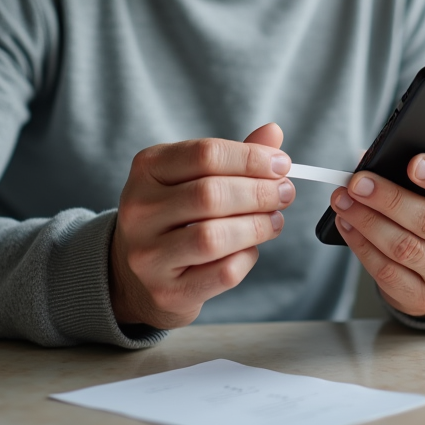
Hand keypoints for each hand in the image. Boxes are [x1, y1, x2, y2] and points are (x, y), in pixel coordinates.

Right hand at [109, 123, 294, 328]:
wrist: (140, 274)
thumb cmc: (177, 216)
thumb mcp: (195, 177)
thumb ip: (234, 157)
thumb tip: (273, 132)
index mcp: (147, 169)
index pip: (205, 154)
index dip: (251, 158)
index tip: (281, 164)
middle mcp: (139, 210)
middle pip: (211, 194)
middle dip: (259, 192)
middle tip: (285, 193)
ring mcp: (148, 255)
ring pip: (214, 237)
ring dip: (257, 226)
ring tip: (274, 220)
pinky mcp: (167, 292)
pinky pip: (222, 273)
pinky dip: (246, 258)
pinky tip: (250, 249)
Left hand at [329, 154, 424, 316]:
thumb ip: (423, 172)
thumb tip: (372, 159)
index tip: (413, 163)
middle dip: (389, 199)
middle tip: (358, 182)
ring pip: (405, 248)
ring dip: (367, 221)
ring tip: (344, 200)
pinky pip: (387, 272)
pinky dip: (362, 245)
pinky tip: (348, 225)